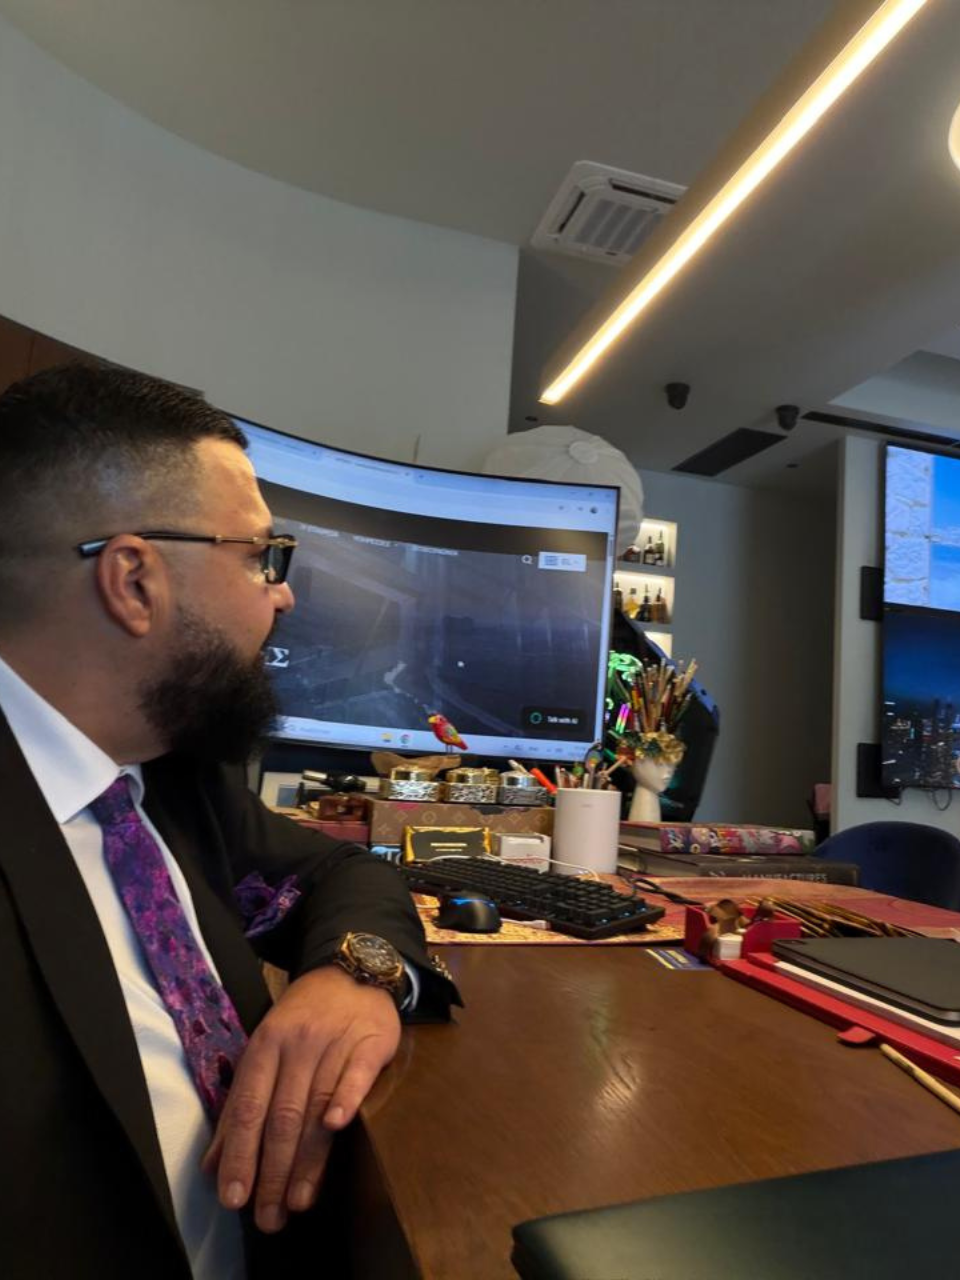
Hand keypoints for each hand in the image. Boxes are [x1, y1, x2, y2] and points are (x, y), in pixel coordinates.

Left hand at [202, 966, 400, 1232]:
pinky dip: (346, 1098)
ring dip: (306, 1157)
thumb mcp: (265, 1049)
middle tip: (269, 1216)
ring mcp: (334, 1041)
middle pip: (281, 1115)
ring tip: (297, 1200)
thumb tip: (213, 1165)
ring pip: (316, 1105)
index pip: (247, 1108)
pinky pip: (356, 1072)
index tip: (233, 1197)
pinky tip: (336, 1126)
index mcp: (264, 1045)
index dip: (239, 1154)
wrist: (351, 971)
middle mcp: (296, 1044)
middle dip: (272, 1171)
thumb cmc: (303, 1019)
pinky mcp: (370, 1040)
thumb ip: (242, 1105)